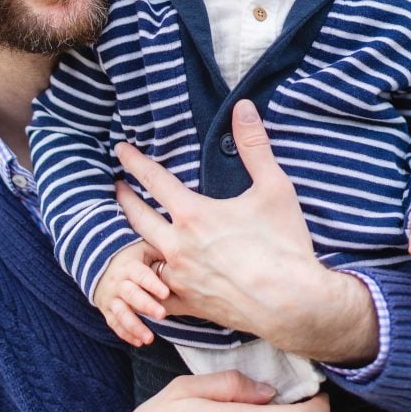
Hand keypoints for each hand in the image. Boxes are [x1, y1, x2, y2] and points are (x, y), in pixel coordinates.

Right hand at [92, 240, 169, 345]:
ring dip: (135, 326)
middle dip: (146, 305)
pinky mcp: (106, 310)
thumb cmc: (130, 256)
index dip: (153, 284)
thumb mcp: (143, 248)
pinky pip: (114, 324)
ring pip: (121, 313)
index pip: (141, 275)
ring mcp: (111, 297)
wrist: (98, 263)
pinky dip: (125, 334)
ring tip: (149, 338)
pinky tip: (139, 343)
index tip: (166, 293)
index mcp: (129, 266)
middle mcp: (118, 283)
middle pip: (131, 295)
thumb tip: (181, 253)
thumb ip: (159, 251)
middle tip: (162, 315)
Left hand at [116, 100, 378, 364]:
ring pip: (143, 254)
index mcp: (193, 215)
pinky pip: (155, 293)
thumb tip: (244, 106)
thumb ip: (254, 146)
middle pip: (137, 216)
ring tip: (129, 228)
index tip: (121, 149)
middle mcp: (177, 246)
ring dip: (132, 238)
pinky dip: (147, 282)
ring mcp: (179, 278)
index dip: (135, 162)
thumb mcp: (274, 188)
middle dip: (124, 198)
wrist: (294, 304)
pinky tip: (146, 278)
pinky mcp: (188, 304)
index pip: (154, 180)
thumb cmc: (284, 245)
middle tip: (116, 187)